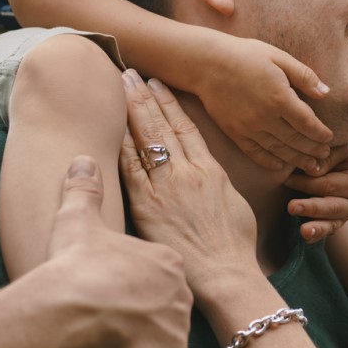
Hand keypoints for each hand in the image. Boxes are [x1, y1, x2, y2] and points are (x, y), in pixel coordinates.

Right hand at [46, 155, 191, 347]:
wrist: (70, 312)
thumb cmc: (75, 267)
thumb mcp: (78, 221)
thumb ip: (84, 191)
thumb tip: (82, 160)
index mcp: (167, 260)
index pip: (159, 276)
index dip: (133, 287)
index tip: (111, 293)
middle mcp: (181, 291)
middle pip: (165, 307)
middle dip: (141, 315)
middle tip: (109, 319)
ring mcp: (178, 326)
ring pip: (163, 337)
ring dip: (142, 342)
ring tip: (110, 340)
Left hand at [120, 70, 259, 301]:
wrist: (226, 274)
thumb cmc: (234, 247)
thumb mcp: (234, 206)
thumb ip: (218, 185)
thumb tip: (211, 177)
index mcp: (212, 170)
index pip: (187, 127)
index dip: (171, 103)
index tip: (159, 85)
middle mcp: (189, 171)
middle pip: (163, 125)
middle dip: (146, 96)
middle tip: (132, 73)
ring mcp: (167, 186)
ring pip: (147, 138)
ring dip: (132, 110)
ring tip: (120, 87)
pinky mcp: (148, 205)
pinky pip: (132, 168)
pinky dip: (122, 144)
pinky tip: (112, 126)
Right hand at [196, 34, 333, 173]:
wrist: (206, 62)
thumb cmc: (245, 55)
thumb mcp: (279, 57)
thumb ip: (304, 76)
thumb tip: (326, 92)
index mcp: (280, 98)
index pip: (308, 123)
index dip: (321, 134)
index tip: (330, 138)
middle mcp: (265, 117)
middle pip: (296, 140)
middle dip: (313, 150)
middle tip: (325, 156)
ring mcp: (248, 127)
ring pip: (278, 150)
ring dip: (296, 160)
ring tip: (310, 166)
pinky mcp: (234, 132)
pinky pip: (255, 153)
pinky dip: (269, 162)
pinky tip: (280, 166)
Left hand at [285, 143, 347, 242]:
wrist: (344, 163)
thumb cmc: (337, 153)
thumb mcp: (336, 148)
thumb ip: (325, 158)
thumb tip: (311, 170)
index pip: (328, 184)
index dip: (306, 182)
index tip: (285, 178)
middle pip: (331, 206)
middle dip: (311, 208)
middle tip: (291, 207)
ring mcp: (345, 215)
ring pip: (331, 224)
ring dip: (316, 228)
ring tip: (304, 232)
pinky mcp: (336, 223)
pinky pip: (327, 231)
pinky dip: (317, 235)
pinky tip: (306, 238)